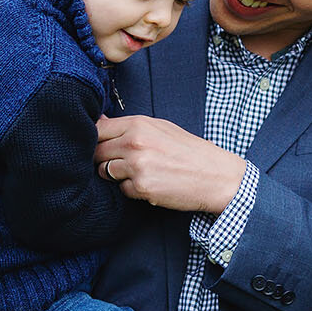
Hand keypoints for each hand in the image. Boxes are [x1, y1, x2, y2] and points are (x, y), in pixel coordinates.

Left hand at [94, 115, 247, 213]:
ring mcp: (136, 166)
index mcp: (139, 124)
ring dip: (117, 175)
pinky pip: (122, 189)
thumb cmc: (189, 151)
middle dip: (104, 158)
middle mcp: (134, 143)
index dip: (96, 138)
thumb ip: (130, 126)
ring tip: (140, 172)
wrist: (216, 175)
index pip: (98, 129)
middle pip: (97, 152)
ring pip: (106, 171)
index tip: (102, 145)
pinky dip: (132, 189)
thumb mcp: (161, 128)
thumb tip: (99, 121)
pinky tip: (151, 184)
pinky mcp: (141, 187)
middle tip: (123, 162)